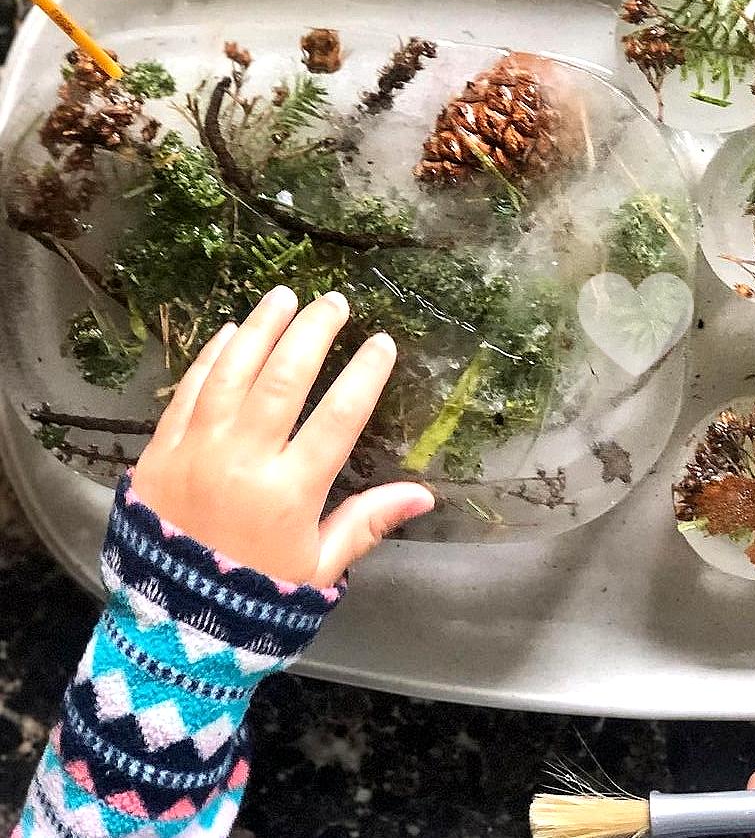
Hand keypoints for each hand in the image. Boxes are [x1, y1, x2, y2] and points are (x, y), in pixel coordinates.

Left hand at [131, 285, 432, 586]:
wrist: (170, 628)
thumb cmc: (254, 599)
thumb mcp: (320, 569)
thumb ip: (367, 523)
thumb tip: (424, 495)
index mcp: (291, 492)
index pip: (339, 416)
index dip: (364, 374)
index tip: (382, 343)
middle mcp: (244, 461)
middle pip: (284, 379)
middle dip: (314, 333)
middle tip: (335, 302)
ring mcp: (196, 451)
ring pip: (233, 373)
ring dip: (261, 329)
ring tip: (284, 296)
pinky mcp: (159, 452)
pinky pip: (188, 392)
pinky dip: (211, 358)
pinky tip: (229, 332)